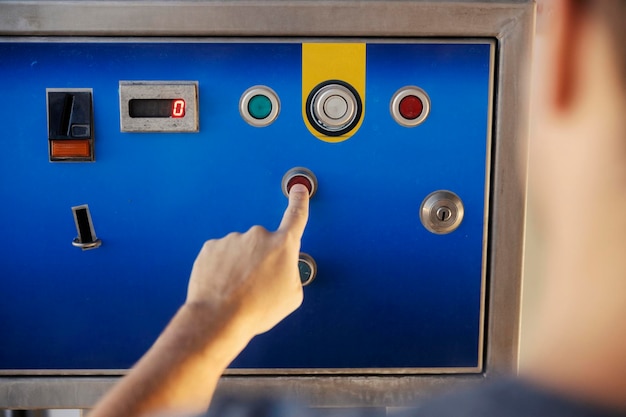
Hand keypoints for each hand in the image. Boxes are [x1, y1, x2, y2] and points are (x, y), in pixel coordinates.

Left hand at [185, 183, 309, 335]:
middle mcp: (258, 236)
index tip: (299, 189)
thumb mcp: (292, 296)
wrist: (219, 318)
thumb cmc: (257, 309)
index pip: (296, 217)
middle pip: (264, 245)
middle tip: (257, 286)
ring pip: (241, 251)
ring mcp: (233, 240)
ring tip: (238, 291)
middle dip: (262, 261)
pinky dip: (222, 268)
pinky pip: (221, 256)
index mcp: (282, 246)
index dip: (300, 202)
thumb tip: (284, 269)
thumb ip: (292, 274)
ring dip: (240, 266)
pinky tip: (223, 286)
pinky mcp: (212, 247)